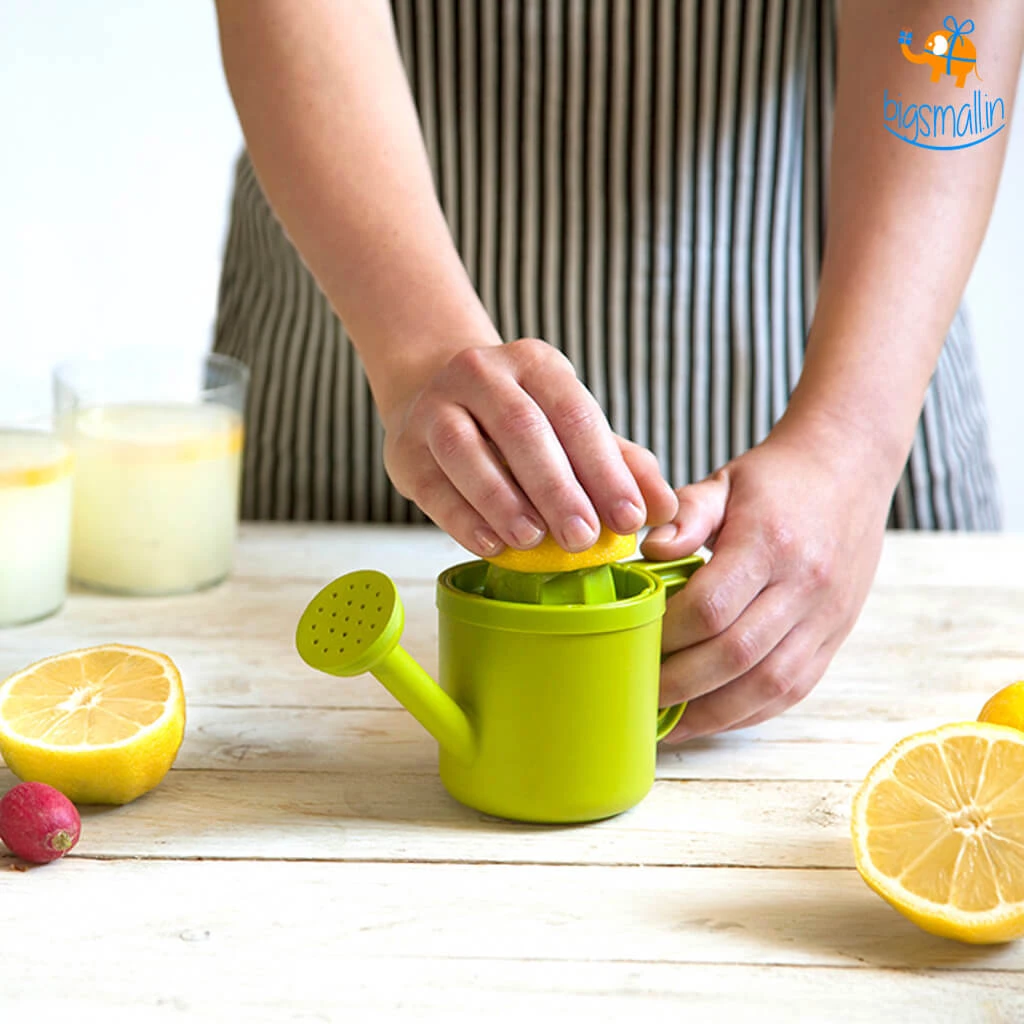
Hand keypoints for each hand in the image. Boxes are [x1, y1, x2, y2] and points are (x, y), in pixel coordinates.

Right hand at [382, 338, 678, 555]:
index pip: (576, 414)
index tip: (630, 519)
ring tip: (535, 541)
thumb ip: (622, 464)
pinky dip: (463, 518)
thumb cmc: (519, 422)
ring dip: (504, 500)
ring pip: (467, 451)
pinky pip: (434, 485)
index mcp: (535, 363)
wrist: (434, 394)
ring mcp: (436, 407)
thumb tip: (666, 510)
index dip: (605, 469)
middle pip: (522, 430)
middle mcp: (482, 374)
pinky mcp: (404, 448)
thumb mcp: (573, 428)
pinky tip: (492, 545)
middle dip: (558, 488)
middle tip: (584, 539)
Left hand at [641, 420, 893, 740]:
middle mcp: (804, 585)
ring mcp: (825, 617)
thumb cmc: (777, 479)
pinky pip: (792, 691)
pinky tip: (710, 715)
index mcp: (770, 542)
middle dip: (680, 684)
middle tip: (638, 691)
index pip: (711, 607)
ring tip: (668, 721)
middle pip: (735, 654)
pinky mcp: (834, 637)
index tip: (634, 640)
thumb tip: (650, 553)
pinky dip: (748, 711)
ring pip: (767, 684)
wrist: (850, 471)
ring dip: (712, 713)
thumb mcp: (724, 482)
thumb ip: (686, 514)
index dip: (668, 634)